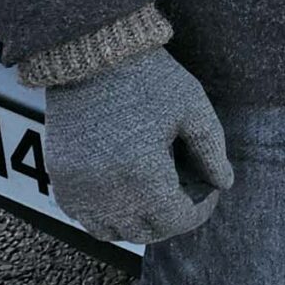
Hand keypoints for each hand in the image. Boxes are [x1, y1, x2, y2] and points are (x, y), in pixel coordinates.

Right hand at [42, 47, 232, 243]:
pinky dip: (104, 213)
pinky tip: (122, 191)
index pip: (176, 220)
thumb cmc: (147, 76)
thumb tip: (224, 182)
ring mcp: (79, 187)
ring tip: (155, 197)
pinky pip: (83, 215)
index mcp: (144, 175)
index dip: (199, 211)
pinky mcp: (60, 177)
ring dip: (136, 223)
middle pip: (145, 231)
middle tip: (185, 193)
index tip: (209, 192)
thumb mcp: (192, 106)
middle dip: (171, 218)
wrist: (92, 52)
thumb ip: (212, 149)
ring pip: (112, 230)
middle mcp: (108, 191)